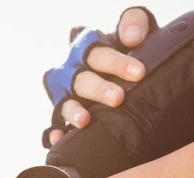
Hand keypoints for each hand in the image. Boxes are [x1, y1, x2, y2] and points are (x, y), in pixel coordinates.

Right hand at [43, 7, 156, 146]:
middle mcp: (72, 70)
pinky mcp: (63, 115)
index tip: (138, 73)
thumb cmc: (131, 49)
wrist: (127, 73)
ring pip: (64, 102)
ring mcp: (65, 94)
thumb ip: (135, 22)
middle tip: (118, 99)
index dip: (115, 62)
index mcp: (87, 47)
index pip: (97, 52)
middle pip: (79, 79)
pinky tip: (58, 139)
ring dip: (73, 111)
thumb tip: (132, 38)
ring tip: (85, 121)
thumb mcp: (135, 29)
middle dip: (97, 89)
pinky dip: (55, 132)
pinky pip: (55, 124)